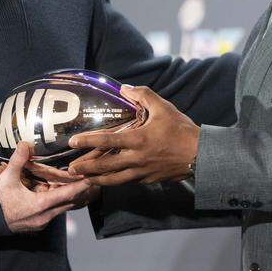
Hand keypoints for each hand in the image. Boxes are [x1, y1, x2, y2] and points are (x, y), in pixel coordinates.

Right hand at [0, 142, 92, 232]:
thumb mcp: (6, 178)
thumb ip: (17, 161)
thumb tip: (25, 144)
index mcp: (40, 205)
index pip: (67, 194)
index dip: (80, 185)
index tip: (92, 177)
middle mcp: (45, 216)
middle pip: (69, 202)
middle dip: (80, 190)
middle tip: (90, 177)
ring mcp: (43, 221)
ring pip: (63, 207)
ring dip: (69, 195)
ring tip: (79, 182)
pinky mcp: (39, 223)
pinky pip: (55, 211)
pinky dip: (59, 201)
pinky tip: (60, 192)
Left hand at [65, 84, 198, 185]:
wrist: (201, 155)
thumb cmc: (181, 129)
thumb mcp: (163, 107)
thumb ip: (143, 95)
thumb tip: (124, 88)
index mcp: (138, 140)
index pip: (106, 141)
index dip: (88, 141)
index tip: (73, 142)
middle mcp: (137, 159)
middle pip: (104, 167)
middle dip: (85, 168)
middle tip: (70, 169)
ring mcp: (142, 172)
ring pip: (114, 180)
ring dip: (96, 180)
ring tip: (84, 179)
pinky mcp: (149, 180)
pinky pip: (128, 182)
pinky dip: (115, 182)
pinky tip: (109, 180)